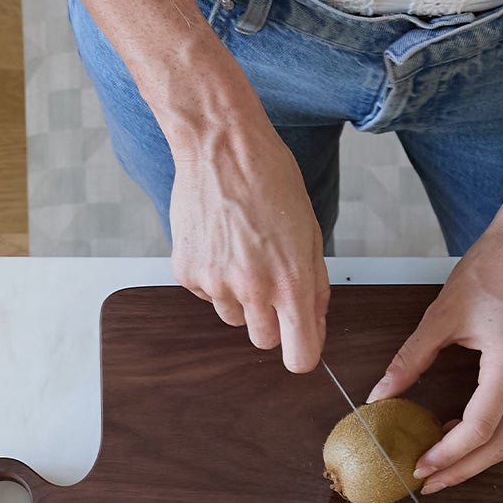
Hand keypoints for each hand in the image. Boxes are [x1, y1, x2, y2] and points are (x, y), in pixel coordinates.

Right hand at [168, 123, 328, 372]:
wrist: (220, 147)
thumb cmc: (270, 180)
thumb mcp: (309, 232)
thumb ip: (315, 285)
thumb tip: (314, 324)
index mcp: (291, 281)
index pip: (299, 355)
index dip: (302, 354)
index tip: (300, 344)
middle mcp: (252, 288)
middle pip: (264, 341)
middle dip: (271, 320)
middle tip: (270, 280)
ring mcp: (215, 282)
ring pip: (234, 318)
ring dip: (241, 298)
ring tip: (243, 252)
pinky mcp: (187, 273)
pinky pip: (207, 295)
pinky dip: (215, 278)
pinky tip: (220, 242)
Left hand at [368, 222, 502, 493]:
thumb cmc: (492, 270)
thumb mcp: (442, 316)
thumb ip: (410, 360)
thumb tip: (380, 393)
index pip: (478, 429)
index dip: (448, 455)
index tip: (419, 467)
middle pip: (502, 445)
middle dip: (464, 470)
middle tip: (429, 481)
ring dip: (481, 456)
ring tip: (443, 460)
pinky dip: (493, 435)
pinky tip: (461, 430)